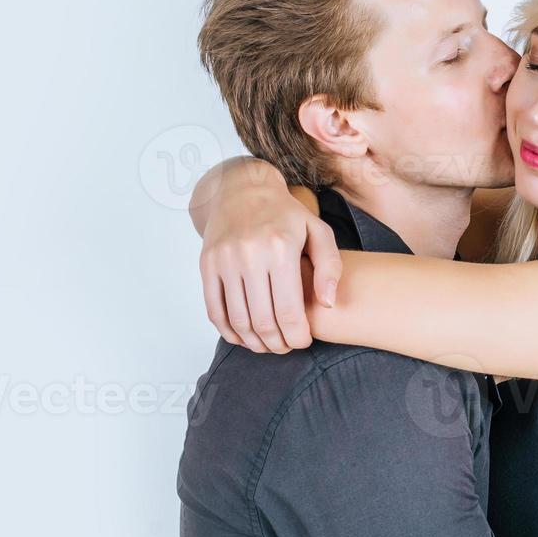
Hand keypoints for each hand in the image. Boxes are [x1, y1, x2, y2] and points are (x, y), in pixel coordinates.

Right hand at [197, 160, 341, 353]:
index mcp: (281, 248)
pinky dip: (228, 331)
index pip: (289, 310)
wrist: (243, 189)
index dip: (297, 335)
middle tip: (286, 347)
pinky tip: (243, 336)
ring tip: (268, 345)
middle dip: (277, 343)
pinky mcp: (207, 264)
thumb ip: (330, 267)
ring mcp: (224, 260)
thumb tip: (328, 303)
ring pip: (238, 320)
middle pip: (263, 320)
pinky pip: (214, 309)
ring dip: (254, 342)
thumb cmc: (286, 214)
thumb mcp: (318, 231)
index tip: (303, 341)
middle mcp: (249, 254)